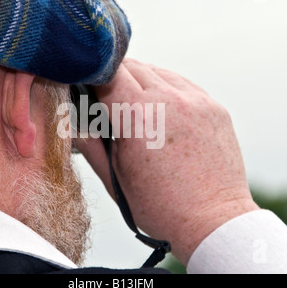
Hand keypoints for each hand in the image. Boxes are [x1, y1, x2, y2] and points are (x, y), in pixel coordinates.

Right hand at [74, 58, 258, 263]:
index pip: (106, 74)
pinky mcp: (214, 107)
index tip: (89, 90)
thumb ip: (90, 144)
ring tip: (138, 108)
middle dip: (115, 78)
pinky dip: (167, 89)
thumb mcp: (115, 179)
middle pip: (131, 66)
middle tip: (111, 101)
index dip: (92, 79)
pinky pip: (183, 84)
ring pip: (158, 71)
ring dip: (142, 81)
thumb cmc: (161, 207)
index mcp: (137, 117)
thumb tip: (73, 124)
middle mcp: (169, 100)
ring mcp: (196, 101)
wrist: (212, 221)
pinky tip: (163, 110)